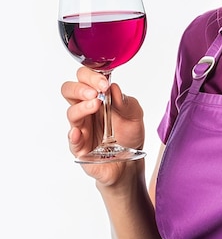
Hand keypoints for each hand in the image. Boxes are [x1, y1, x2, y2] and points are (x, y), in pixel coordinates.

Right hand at [61, 66, 144, 185]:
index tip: (104, 83)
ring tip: (95, 106)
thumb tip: (114, 88)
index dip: (91, 76)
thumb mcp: (135, 115)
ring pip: (71, 113)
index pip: (84, 78)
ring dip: (82, 107)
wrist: (130, 162)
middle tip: (95, 92)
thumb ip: (126, 101)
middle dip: (80, 88)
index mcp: (98, 97)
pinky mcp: (80, 147)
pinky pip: (72, 140)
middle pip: (69, 91)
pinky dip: (74, 135)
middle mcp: (86, 109)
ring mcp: (81, 127)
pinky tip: (79, 132)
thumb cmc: (129, 135)